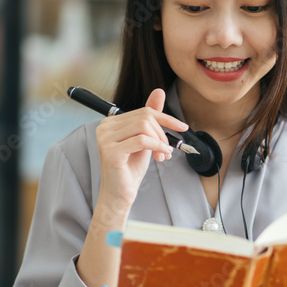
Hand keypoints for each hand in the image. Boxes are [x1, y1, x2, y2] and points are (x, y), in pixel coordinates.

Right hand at [94, 88, 187, 211]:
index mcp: (111, 123)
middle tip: (167, 150)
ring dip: (160, 141)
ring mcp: (105, 139)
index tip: (182, 127)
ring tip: (163, 155)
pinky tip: (161, 155)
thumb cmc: (130, 169)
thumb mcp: (145, 140)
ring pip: (144, 127)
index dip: (166, 118)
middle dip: (162, 133)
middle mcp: (104, 127)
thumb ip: (150, 118)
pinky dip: (157, 146)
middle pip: (145, 118)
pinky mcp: (111, 151)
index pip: (143, 112)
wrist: (120, 194)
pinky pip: (142, 140)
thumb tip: (159, 92)